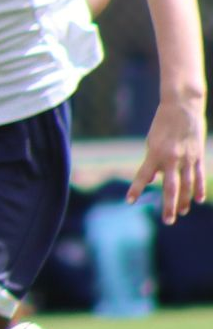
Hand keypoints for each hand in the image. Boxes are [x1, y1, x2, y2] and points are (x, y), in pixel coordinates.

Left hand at [129, 97, 206, 224]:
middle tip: (168, 221)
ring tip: (181, 213)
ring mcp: (187, 158)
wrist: (182, 107)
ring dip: (184, 201)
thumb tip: (151, 180)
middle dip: (169, 205)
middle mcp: (171, 158)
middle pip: (171, 187)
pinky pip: (199, 176)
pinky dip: (199, 189)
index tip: (129, 201)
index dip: (135, 189)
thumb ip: (152, 162)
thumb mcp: (151, 141)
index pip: (142, 175)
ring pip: (187, 185)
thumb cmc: (162, 125)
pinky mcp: (198, 156)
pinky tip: (198, 200)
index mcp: (155, 153)